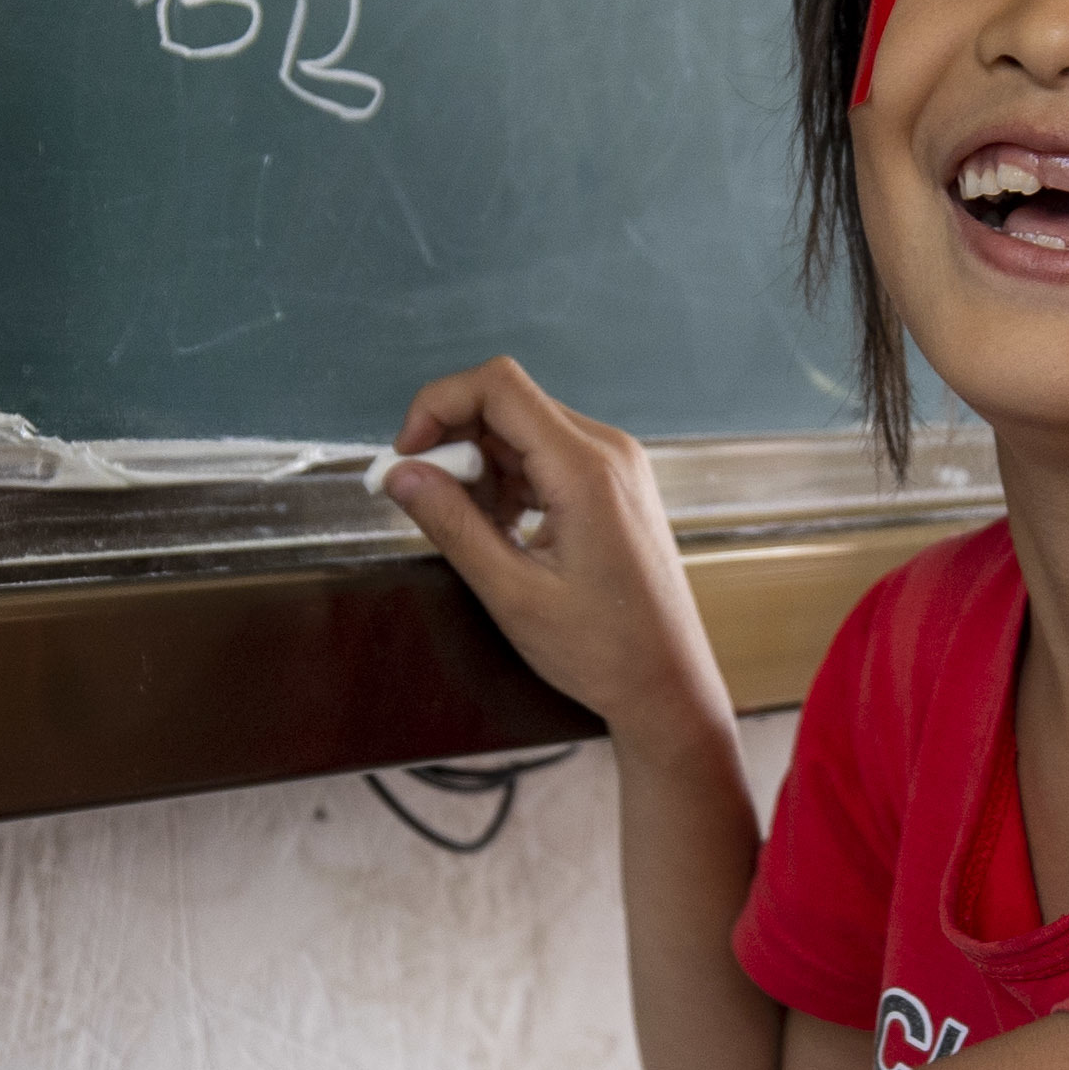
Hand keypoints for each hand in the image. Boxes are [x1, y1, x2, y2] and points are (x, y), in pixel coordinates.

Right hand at [381, 359, 735, 746]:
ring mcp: (617, 465)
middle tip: (428, 501)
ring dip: (481, 466)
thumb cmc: (602, 651)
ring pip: (524, 429)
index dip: (437, 406)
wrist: (668, 684)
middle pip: (508, 403)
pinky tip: (502, 532)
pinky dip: (510, 481)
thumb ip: (452, 525)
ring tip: (475, 532)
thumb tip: (399, 474)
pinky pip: (547, 456)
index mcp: (586, 470)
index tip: (405, 457)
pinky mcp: (615, 483)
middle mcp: (608, 451)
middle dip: (455, 442)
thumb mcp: (511, 593)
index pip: (498, 386)